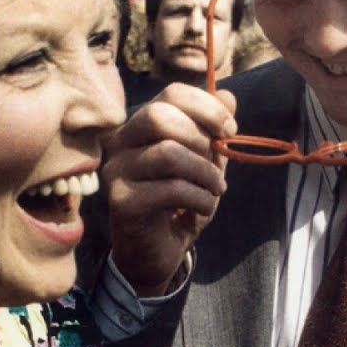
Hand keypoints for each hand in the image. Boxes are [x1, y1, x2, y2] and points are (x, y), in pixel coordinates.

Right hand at [102, 84, 237, 295]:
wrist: (155, 252)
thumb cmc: (179, 203)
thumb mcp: (204, 162)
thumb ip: (213, 130)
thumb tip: (227, 96)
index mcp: (140, 125)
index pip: (171, 93)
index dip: (207, 107)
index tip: (230, 130)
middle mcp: (120, 143)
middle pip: (158, 115)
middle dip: (200, 137)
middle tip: (217, 163)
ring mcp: (116, 171)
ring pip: (167, 153)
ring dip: (205, 173)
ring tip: (216, 189)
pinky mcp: (121, 201)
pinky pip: (171, 189)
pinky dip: (200, 198)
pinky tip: (204, 207)